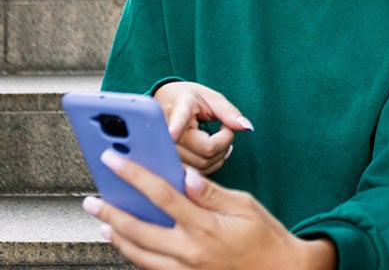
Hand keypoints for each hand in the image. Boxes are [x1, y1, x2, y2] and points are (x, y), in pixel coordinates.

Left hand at [83, 151, 336, 269]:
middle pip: (140, 229)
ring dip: (117, 236)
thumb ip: (213, 193)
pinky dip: (134, 255)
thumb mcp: (245, 206)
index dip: (135, 175)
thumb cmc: (266, 237)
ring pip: (139, 255)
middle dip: (112, 212)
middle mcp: (190, 251)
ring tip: (103, 221)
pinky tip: (128, 243)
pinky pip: (152, 269)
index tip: (116, 161)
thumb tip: (187, 176)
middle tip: (92, 200)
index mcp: (206, 226)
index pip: (162, 194)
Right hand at [154, 82, 252, 174]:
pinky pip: (197, 174)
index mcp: (179, 108)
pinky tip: (213, 149)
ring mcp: (165, 152)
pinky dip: (211, 163)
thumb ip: (228, 111)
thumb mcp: (210, 97)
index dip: (175, 127)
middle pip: (206, 150)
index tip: (172, 134)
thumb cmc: (190, 99)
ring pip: (202, 166)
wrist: (165, 104)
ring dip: (219, 154)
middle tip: (225, 127)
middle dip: (225, 142)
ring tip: (218, 136)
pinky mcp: (168, 165)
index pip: (179, 119)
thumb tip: (246, 127)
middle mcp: (167, 132)